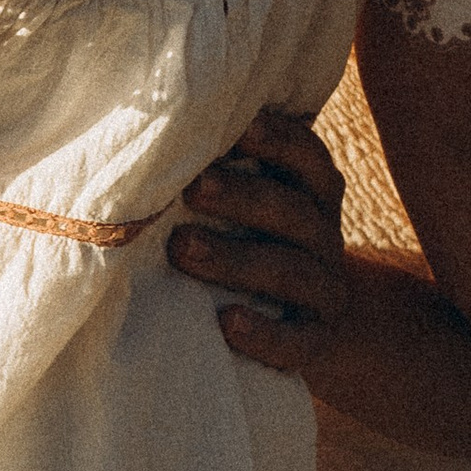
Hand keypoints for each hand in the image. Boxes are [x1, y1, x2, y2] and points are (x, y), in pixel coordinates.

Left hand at [167, 108, 348, 374]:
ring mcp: (325, 289)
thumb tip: (145, 138)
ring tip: (182, 248)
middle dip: (242, 197)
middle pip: (292, 210)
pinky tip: (227, 322)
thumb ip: (214, 170)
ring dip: (236, 259)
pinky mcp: (316, 341)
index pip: (306, 155)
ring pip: (291, 271)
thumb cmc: (249, 241)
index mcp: (311, 191)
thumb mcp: (245, 202)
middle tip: (193, 188)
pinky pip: (298, 340)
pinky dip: (265, 333)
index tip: (238, 129)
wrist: (306, 319)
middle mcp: (324, 235)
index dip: (277, 140)